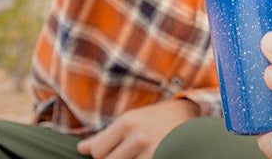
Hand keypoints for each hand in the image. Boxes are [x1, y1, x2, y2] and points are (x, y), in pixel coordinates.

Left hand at [77, 98, 198, 158]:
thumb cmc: (156, 117)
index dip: (101, 155)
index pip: (98, 152)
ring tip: (136, 154)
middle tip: (125, 152)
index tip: (109, 152)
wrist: (189, 116)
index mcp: (127, 122)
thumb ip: (106, 135)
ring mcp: (150, 152)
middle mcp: (137, 137)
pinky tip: (144, 156)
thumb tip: (82, 149)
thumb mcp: (131, 119)